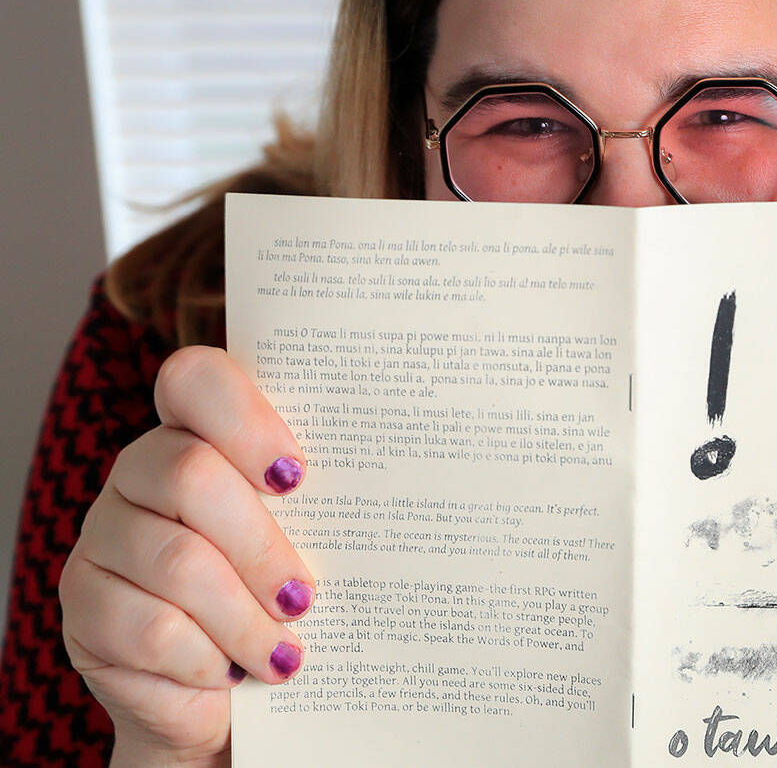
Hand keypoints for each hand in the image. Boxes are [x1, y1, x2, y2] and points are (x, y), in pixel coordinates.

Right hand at [58, 346, 314, 765]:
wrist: (228, 700)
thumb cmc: (281, 603)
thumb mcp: (309, 545)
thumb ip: (321, 507)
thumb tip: (387, 499)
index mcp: (198, 433)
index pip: (196, 379)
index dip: (244, 419)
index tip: (296, 476)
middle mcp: (140, 471)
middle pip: (191, 476)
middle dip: (260, 547)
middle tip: (303, 597)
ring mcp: (103, 537)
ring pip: (176, 562)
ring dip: (243, 617)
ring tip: (285, 654)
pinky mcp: (85, 606)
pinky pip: (150, 628)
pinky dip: (206, 658)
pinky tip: (232, 673)